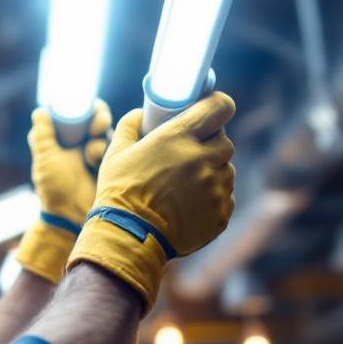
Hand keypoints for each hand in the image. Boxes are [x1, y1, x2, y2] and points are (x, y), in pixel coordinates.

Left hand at [29, 100, 111, 225]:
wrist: (70, 217)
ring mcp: (101, 155)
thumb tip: (40, 110)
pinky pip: (119, 151)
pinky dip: (110, 151)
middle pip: (100, 119)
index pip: (83, 113)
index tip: (88, 111)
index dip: (89, 108)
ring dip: (103, 136)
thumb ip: (42, 135)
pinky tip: (95, 163)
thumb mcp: (45, 159)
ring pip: (110, 133)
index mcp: (69, 138)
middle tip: (98, 125)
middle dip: (101, 116)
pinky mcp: (115, 166)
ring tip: (92, 151)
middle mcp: (86, 144)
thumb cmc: (54, 188)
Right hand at [67, 92, 236, 311]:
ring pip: (226, 172)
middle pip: (225, 142)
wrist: (129, 237)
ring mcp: (215, 188)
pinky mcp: (220, 214)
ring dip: (212, 173)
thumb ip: (130, 125)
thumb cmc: (120, 192)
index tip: (212, 109)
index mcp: (179, 137)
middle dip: (212, 144)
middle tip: (191, 154)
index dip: (218, 106)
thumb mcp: (116, 152)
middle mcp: (203, 159)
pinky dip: (212, 199)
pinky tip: (190, 206)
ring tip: (187, 185)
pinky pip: (225, 199)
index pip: (220, 107)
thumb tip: (141, 114)